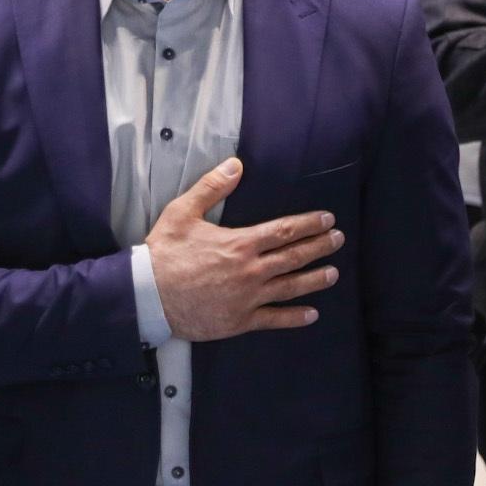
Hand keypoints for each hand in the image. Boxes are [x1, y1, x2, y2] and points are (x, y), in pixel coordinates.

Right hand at [144, 158, 341, 341]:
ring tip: (333, 273)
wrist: (147, 295)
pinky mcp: (240, 321)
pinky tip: (311, 315)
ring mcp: (248, 298)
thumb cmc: (164, 252)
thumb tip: (236, 164)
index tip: (328, 220)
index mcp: (240, 243)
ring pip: (291, 287)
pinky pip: (274, 319)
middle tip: (338, 241)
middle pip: (294, 257)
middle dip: (319, 247)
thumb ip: (212, 187)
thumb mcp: (183, 211)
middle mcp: (251, 271)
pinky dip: (295, 318)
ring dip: (315, 279)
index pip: (285, 230)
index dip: (309, 224)